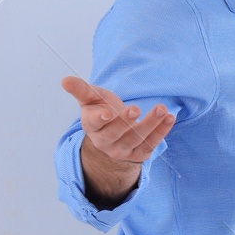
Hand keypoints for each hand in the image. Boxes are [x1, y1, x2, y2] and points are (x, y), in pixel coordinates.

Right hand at [62, 76, 175, 205]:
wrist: (114, 133)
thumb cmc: (101, 110)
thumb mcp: (91, 99)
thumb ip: (80, 89)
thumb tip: (64, 80)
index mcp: (92, 126)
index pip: (94, 124)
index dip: (101, 118)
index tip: (108, 112)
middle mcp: (106, 142)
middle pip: (116, 134)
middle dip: (126, 122)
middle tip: (135, 109)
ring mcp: (123, 150)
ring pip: (137, 139)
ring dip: (151, 124)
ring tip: (162, 109)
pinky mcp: (139, 154)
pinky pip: (151, 144)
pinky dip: (162, 131)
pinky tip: (170, 118)